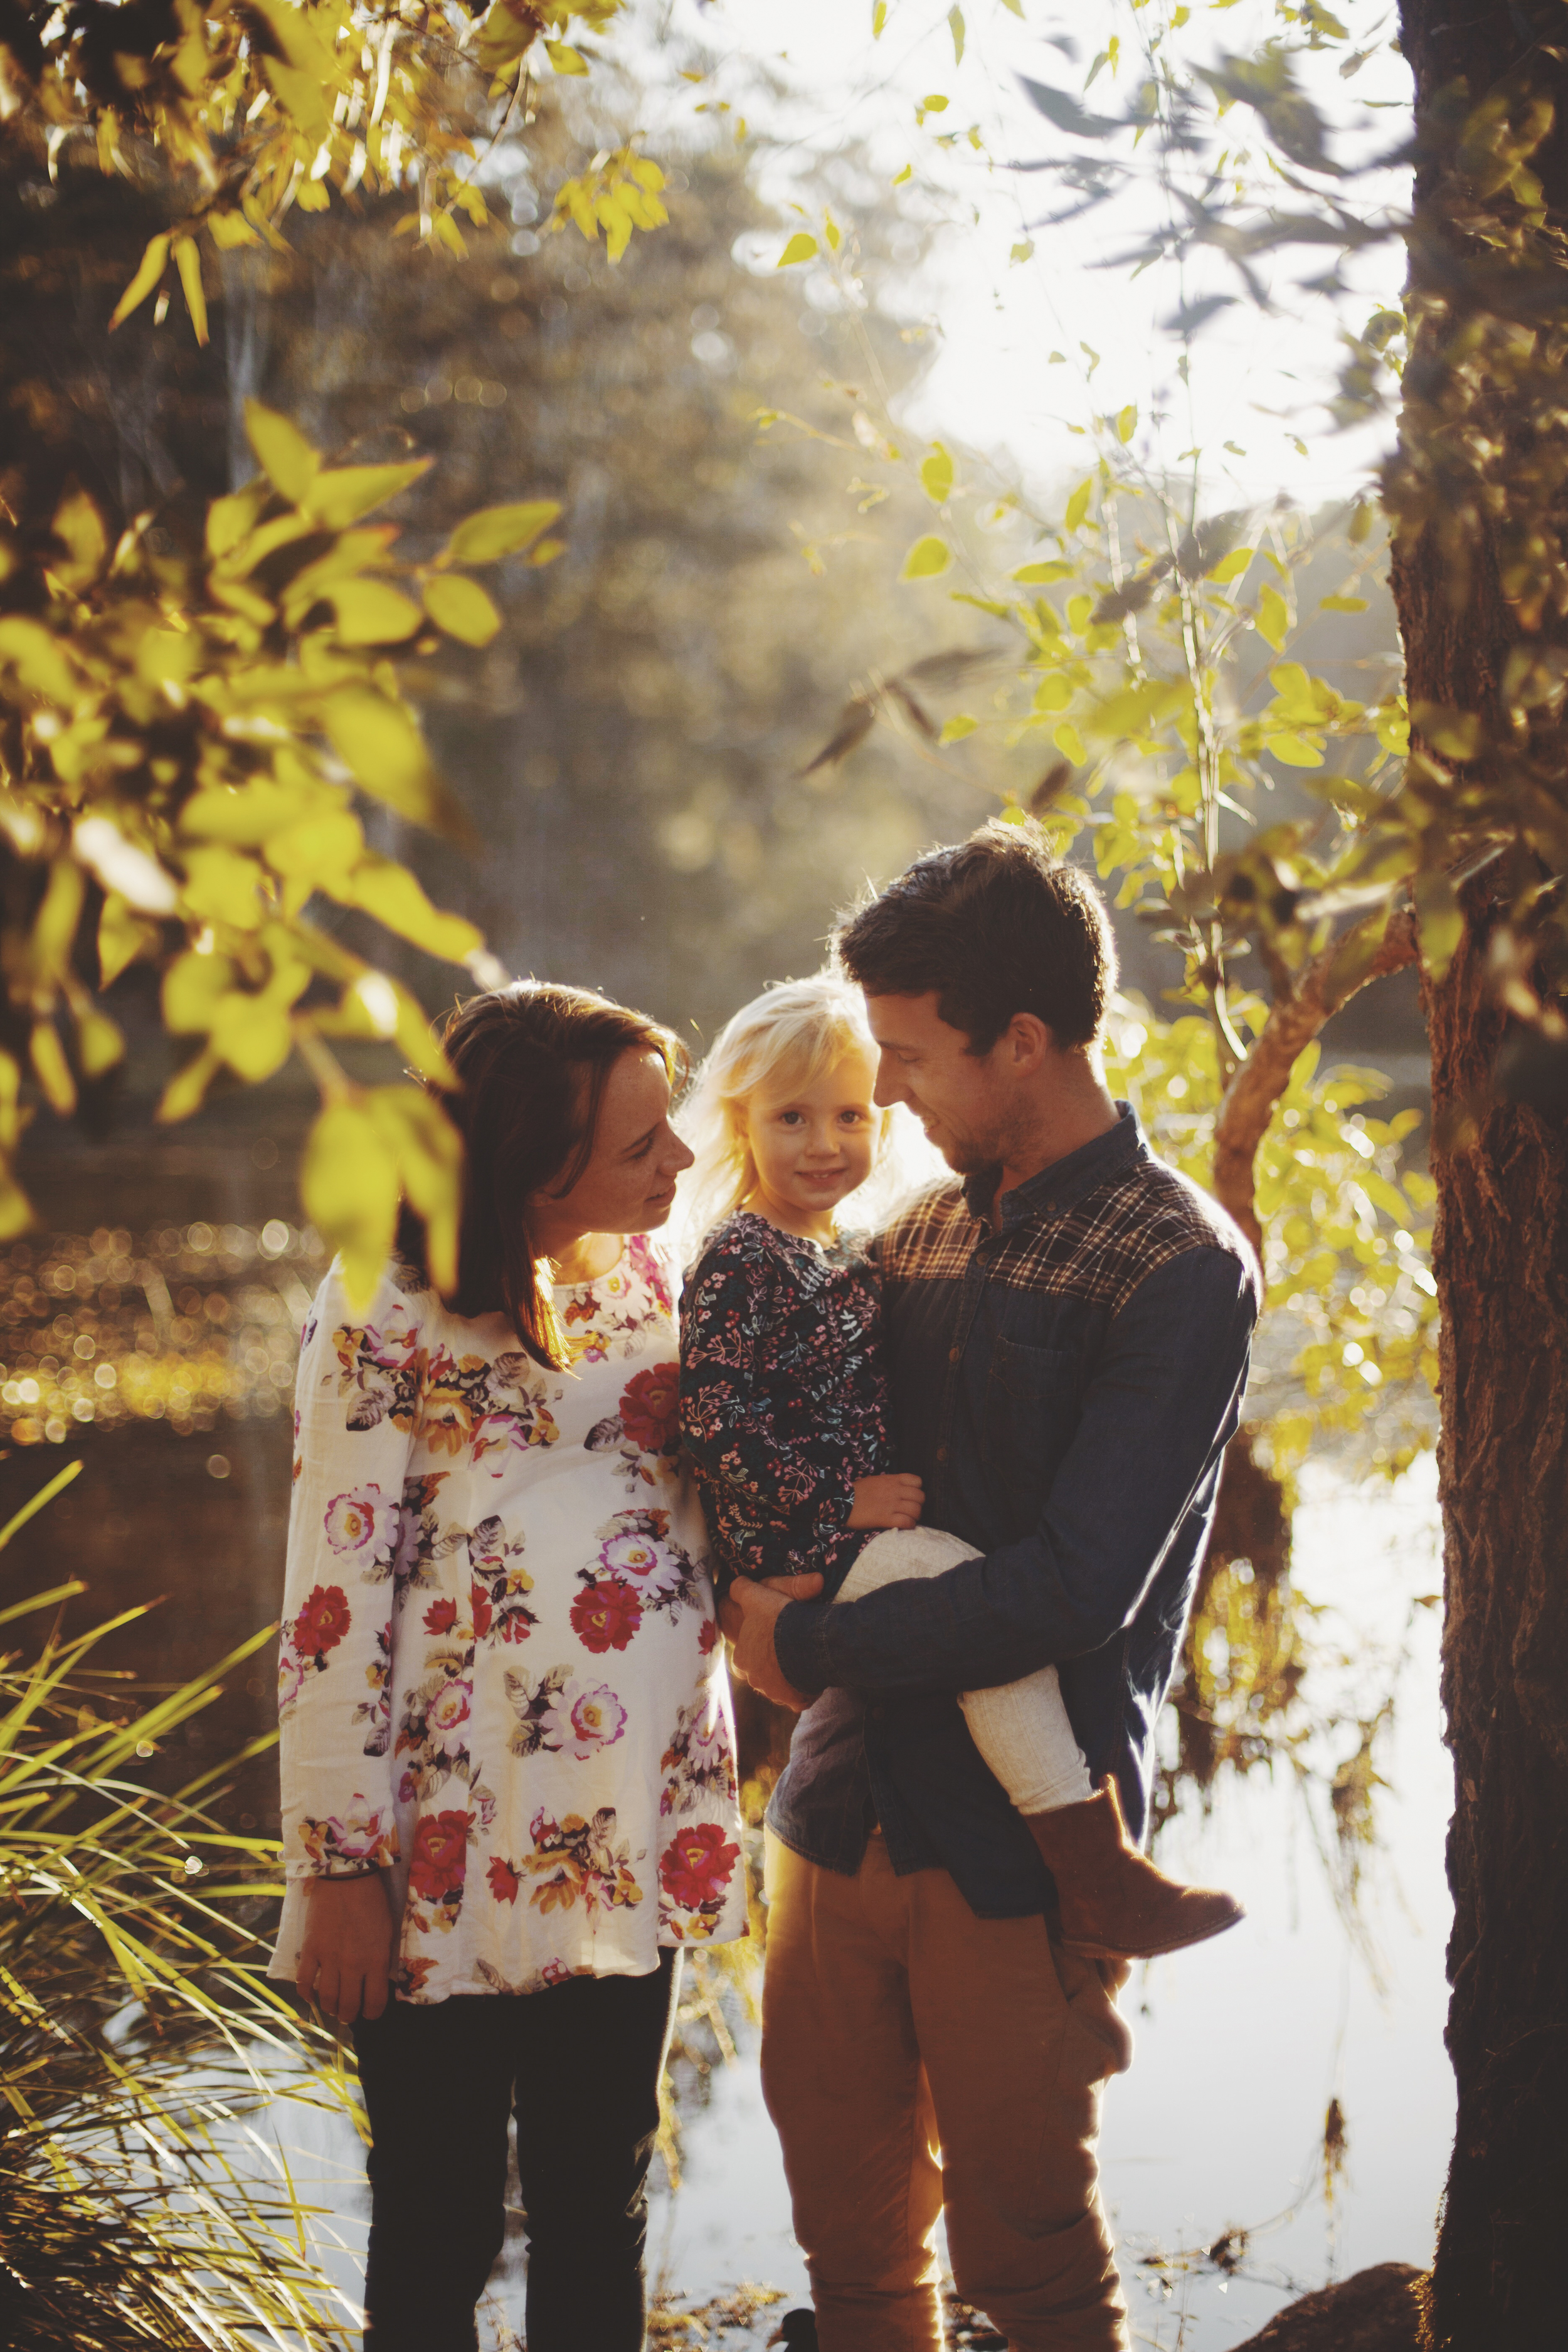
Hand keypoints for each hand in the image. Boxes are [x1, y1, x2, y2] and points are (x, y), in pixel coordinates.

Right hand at [296, 1873, 395, 2023]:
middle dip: (350, 2015)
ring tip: (333, 2007)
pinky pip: (304, 1982)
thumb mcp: (388, 1931)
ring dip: (330, 2008)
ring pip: (327, 1999)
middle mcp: (352, 1965)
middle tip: (349, 2013)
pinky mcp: (310, 1949)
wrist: (347, 1876)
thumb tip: (378, 1982)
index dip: (373, 2013)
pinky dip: (306, 1993)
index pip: (375, 2002)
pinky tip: (312, 1995)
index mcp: (376, 1960)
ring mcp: (328, 1958)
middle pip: (349, 2006)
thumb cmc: (373, 1901)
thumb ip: (382, 1959)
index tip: (371, 2012)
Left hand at [719, 1571, 822, 1710]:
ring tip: (803, 1661)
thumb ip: (743, 1590)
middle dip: (772, 1667)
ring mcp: (775, 1694)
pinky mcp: (795, 1701)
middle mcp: (754, 1681)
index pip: (745, 1657)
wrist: (807, 1639)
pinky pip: (799, 1698)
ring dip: (789, 1678)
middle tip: (788, 1651)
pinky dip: (805, 1691)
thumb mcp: (758, 1596)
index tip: (770, 1640)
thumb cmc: (778, 1619)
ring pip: (781, 1687)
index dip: (757, 1648)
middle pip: (762, 1675)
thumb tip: (736, 1585)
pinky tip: (813, 1677)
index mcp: (742, 1660)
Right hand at [848, 1472, 924, 1530]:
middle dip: (918, 1504)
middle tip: (911, 1510)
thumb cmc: (857, 1491)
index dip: (917, 1490)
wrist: (842, 1501)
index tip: (911, 1496)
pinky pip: (907, 1522)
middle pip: (920, 1497)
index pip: (917, 1481)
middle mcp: (895, 1491)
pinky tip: (904, 1526)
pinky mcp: (886, 1518)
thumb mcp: (875, 1481)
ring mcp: (891, 1505)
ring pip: (916, 1510)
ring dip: (915, 1516)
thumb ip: (890, 1484)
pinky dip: (909, 1525)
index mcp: (892, 1480)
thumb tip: (899, 1490)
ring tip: (908, 1519)